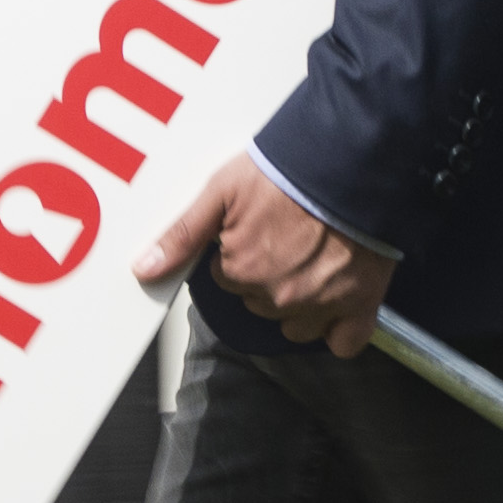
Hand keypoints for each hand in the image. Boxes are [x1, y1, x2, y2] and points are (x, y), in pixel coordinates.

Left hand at [137, 155, 394, 358]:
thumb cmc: (286, 170)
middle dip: (268, 276)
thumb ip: (183, 235)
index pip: (227, 277)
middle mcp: (279, 296)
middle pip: (260, 300)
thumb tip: (142, 269)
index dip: (241, 252)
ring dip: (299, 302)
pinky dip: (339, 329)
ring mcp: (322, 304)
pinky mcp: (360, 304)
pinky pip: (344, 342)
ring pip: (297, 325)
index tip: (258, 228)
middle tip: (288, 237)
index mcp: (242, 271)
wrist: (351, 160)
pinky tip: (337, 301)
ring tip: (314, 261)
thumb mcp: (222, 191)